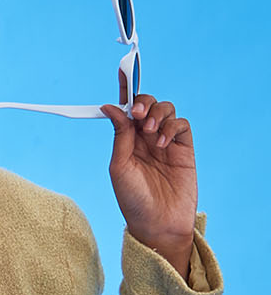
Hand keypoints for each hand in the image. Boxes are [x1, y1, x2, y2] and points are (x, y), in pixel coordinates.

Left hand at [100, 78, 198, 270]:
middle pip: (146, 104)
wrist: (157, 224)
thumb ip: (120, 136)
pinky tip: (164, 142)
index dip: (125, 89)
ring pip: (165, 110)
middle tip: (138, 116)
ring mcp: (165, 142)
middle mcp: (144, 138)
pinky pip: (181, 124)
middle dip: (142, 103)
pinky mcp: (184, 148)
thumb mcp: (119, 166)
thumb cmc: (133, 200)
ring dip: (158, 114)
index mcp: (125, 141)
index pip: (125, 110)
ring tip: (152, 133)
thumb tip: (111, 106)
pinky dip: (173, 126)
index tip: (123, 70)